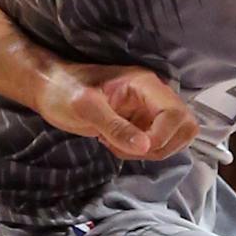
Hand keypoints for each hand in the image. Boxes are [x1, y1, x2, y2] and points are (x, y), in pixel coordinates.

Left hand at [36, 61, 197, 161]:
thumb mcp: (86, 108)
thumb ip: (116, 127)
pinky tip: (116, 144)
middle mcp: (153, 95)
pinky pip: (157, 142)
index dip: (162, 136)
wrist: (49, 88)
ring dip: (151, 151)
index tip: (137, 147)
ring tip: (118, 144)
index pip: (176, 113)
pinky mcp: (141, 122)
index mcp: (145, 84)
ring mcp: (149, 109)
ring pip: (174, 138)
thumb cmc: (63, 90)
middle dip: (162, 145)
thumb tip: (145, 148)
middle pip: (185, 126)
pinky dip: (141, 151)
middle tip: (130, 147)